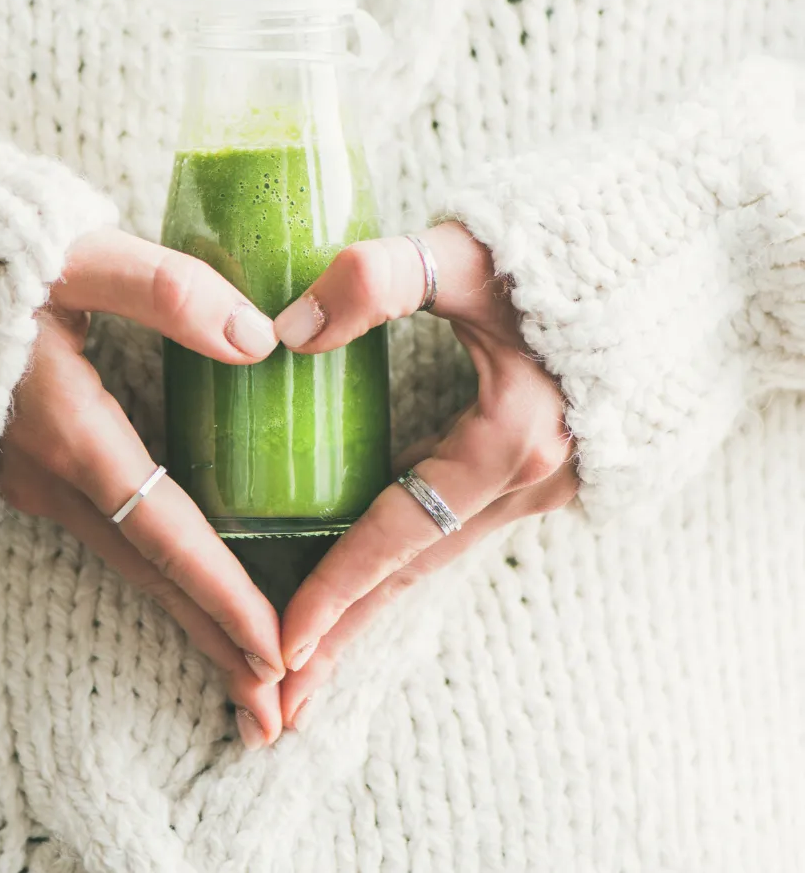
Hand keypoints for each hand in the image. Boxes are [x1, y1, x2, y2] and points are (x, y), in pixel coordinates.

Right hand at [0, 228, 285, 748]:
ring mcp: (29, 480)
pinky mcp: (24, 469)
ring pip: (126, 562)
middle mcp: (49, 476)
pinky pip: (104, 537)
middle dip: (214, 641)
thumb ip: (166, 292)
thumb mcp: (75, 257)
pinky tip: (182, 591)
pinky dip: (154, 577)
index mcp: (71, 431)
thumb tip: (258, 340)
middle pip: (149, 574)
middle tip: (272, 714)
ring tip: (240, 673)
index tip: (274, 654)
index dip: (221, 594)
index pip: (164, 533)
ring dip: (186, 618)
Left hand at [273, 221, 578, 728]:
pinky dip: (407, 565)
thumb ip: (379, 278)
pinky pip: (458, 532)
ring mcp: (543, 482)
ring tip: (316, 654)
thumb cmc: (567, 250)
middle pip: (415, 570)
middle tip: (283, 697)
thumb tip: (290, 331)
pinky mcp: (539, 470)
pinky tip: (373, 577)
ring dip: (375, 605)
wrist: (666, 261)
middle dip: (347, 631)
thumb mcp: (468, 254)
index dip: (337, 587)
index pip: (401, 532)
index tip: (280, 642)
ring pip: (438, 557)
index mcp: (513, 439)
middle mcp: (531, 480)